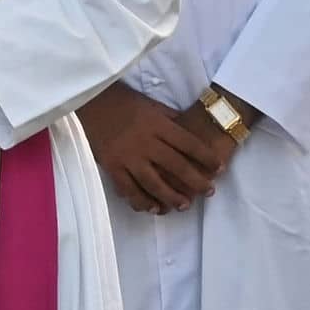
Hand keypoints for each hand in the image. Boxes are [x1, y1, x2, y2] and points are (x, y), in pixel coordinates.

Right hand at [76, 86, 229, 214]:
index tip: (219, 168)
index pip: (188, 143)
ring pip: (154, 183)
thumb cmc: (124, 101)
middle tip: (209, 191)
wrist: (90, 101)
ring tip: (184, 205)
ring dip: (171, 196)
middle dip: (196, 180)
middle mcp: (145, 142)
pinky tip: (153, 208)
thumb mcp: (152, 105)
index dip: (206, 157)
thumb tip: (189, 132)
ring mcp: (128, 156)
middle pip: (176, 166)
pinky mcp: (112, 166)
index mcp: (157, 125)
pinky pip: (129, 189)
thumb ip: (170, 120)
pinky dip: (141, 201)